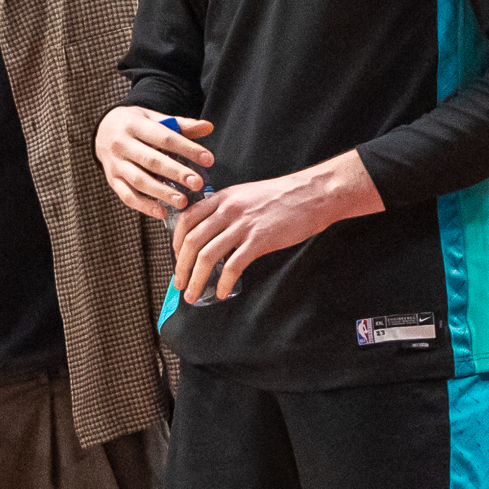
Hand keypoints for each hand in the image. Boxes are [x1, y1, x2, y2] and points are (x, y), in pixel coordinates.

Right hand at [96, 105, 209, 216]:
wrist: (102, 130)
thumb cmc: (136, 124)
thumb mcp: (154, 118)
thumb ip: (181, 125)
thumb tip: (208, 127)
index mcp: (134, 124)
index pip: (164, 137)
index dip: (187, 148)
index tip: (208, 159)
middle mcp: (122, 144)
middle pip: (151, 160)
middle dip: (176, 172)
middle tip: (197, 183)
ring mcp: (115, 164)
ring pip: (139, 180)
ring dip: (161, 192)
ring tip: (182, 201)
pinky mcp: (112, 180)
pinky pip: (127, 196)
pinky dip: (144, 206)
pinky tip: (162, 212)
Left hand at [172, 153, 379, 302]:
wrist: (312, 194)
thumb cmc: (283, 197)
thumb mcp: (247, 195)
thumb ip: (227, 210)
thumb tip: (213, 233)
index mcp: (223, 198)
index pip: (186, 219)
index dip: (175, 242)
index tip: (176, 258)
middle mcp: (228, 210)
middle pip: (191, 241)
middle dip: (181, 267)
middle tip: (179, 284)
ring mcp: (243, 225)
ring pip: (206, 256)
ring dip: (196, 279)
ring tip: (193, 294)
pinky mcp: (259, 240)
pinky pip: (232, 266)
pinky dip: (223, 282)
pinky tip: (222, 292)